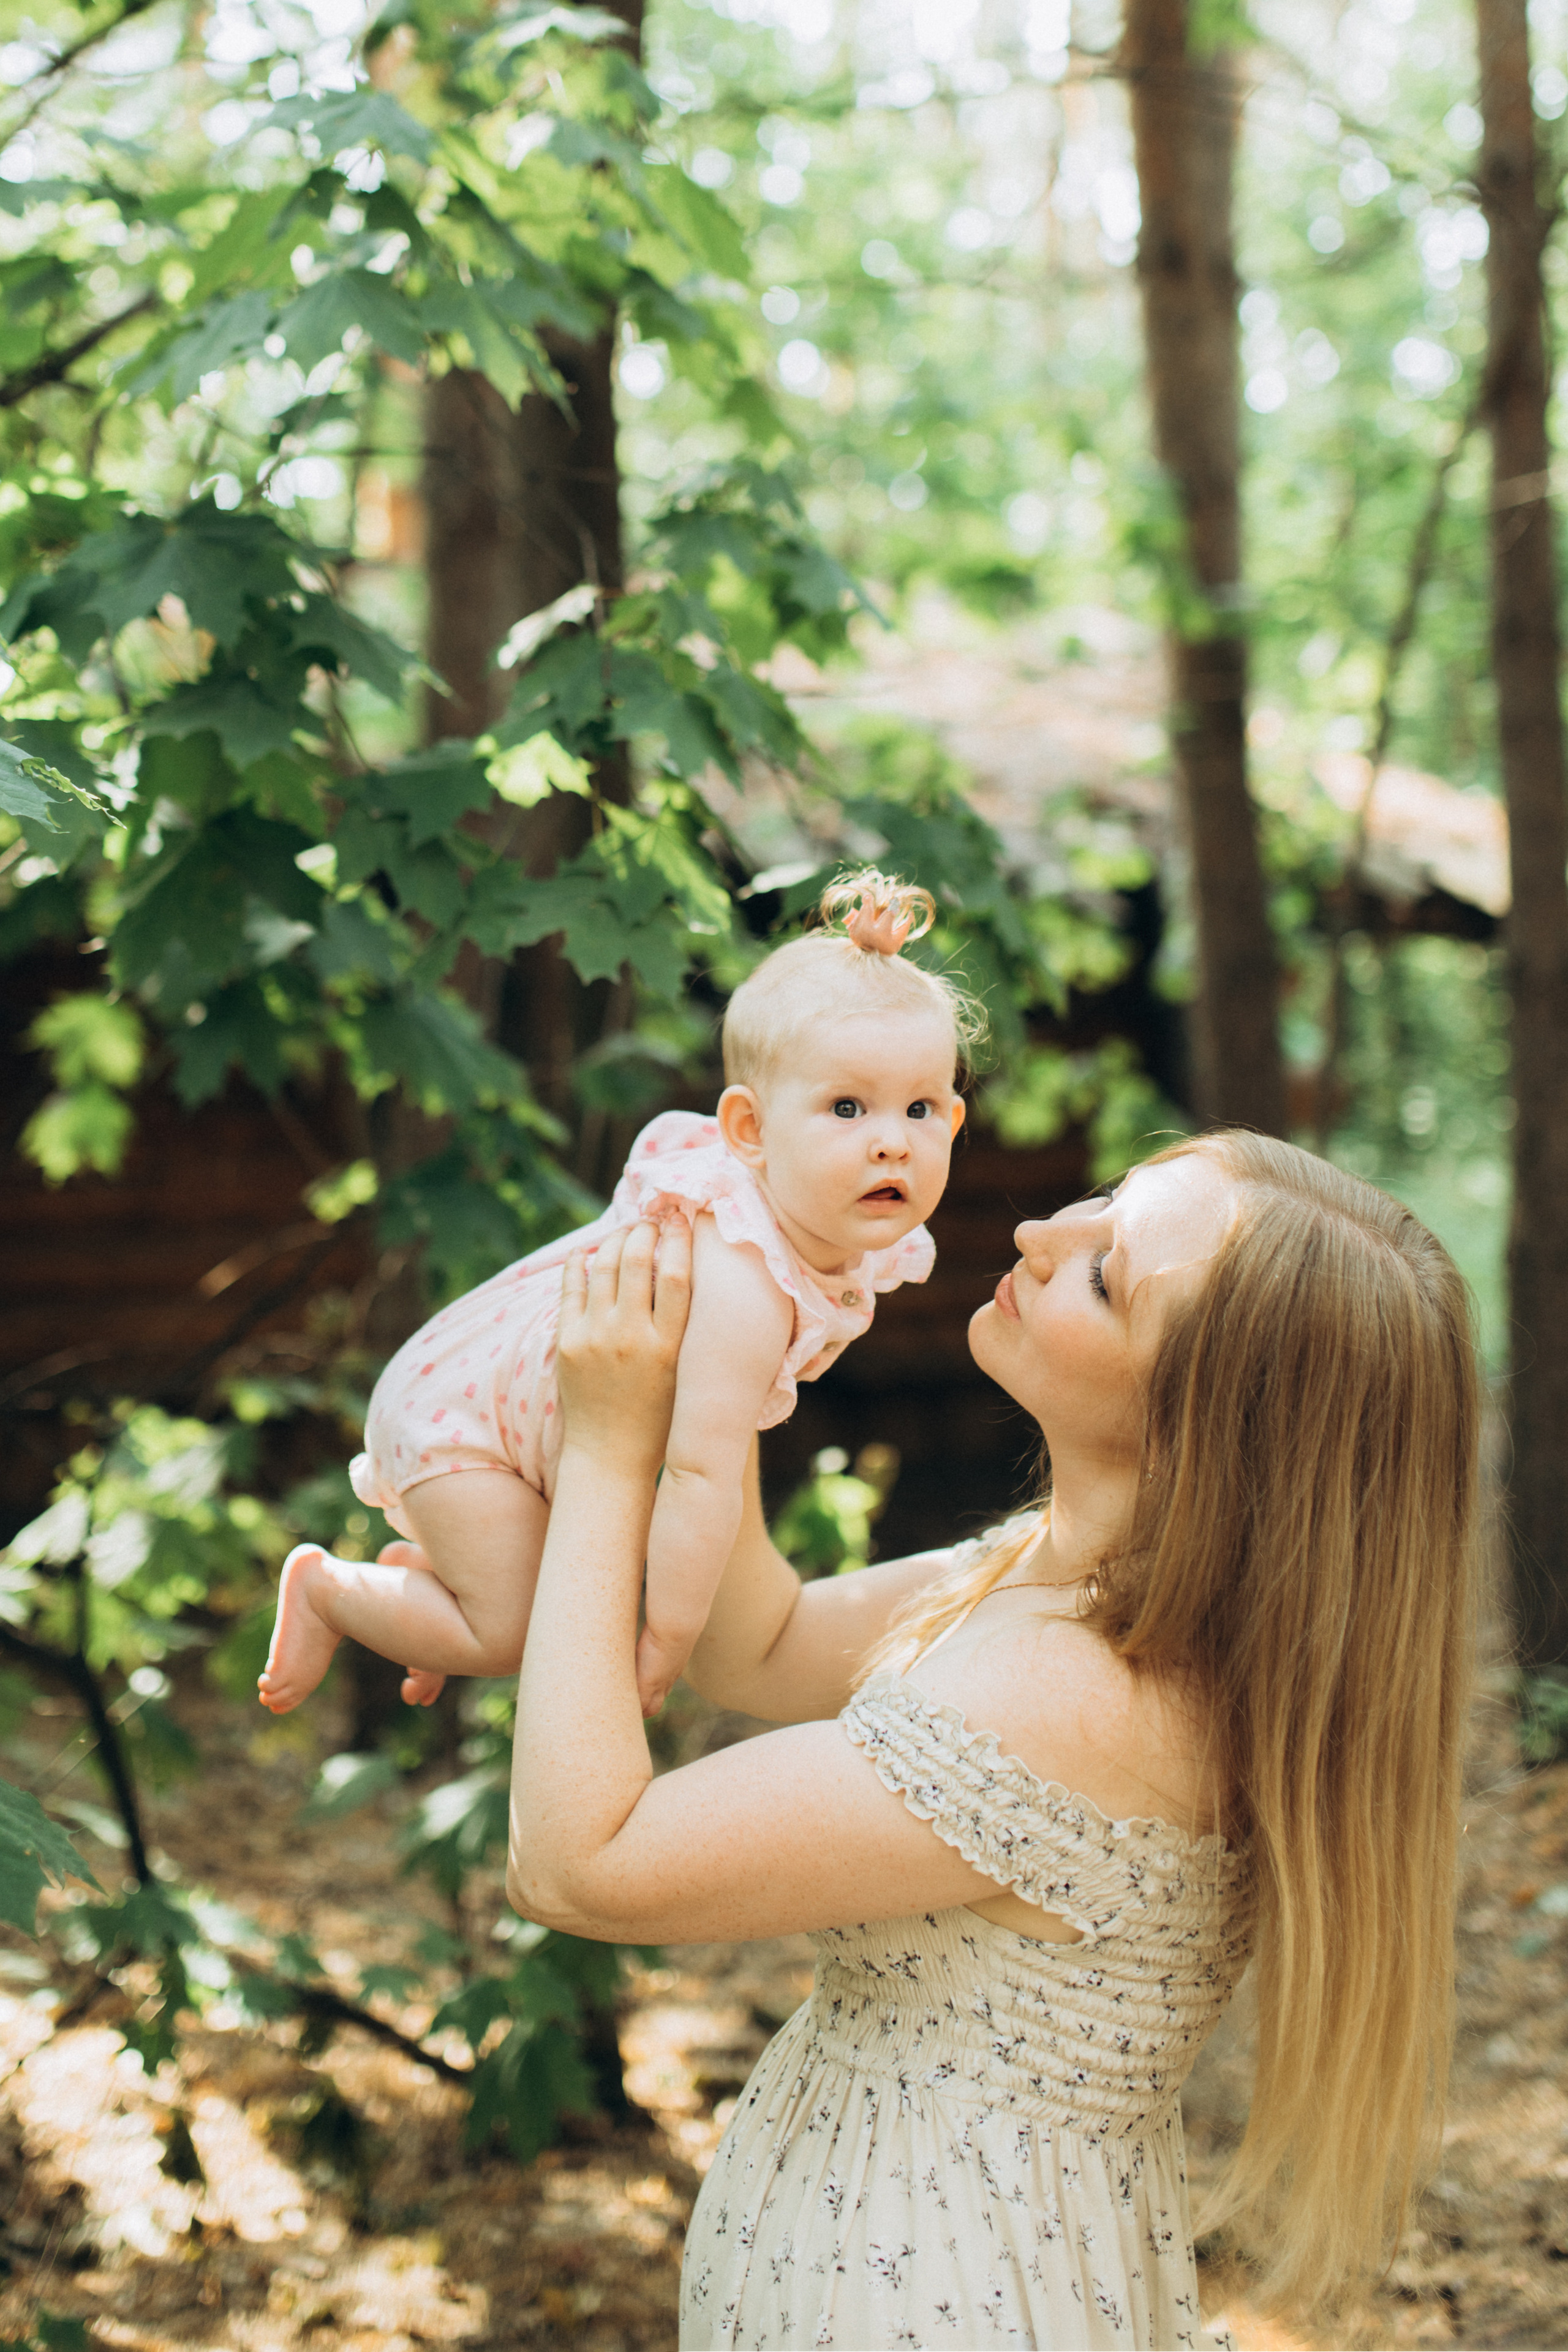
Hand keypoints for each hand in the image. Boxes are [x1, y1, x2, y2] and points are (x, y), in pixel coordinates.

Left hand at [557, 1217, 690, 1478]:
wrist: (610, 1457)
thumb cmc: (660, 1418)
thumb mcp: (686, 1374)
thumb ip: (690, 1330)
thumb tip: (695, 1275)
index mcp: (669, 1346)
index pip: (677, 1274)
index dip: (679, 1237)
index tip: (682, 1218)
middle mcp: (631, 1337)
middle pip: (637, 1259)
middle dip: (644, 1229)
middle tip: (651, 1220)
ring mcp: (595, 1338)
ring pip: (603, 1265)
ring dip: (615, 1238)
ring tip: (625, 1232)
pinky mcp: (568, 1343)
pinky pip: (571, 1288)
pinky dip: (580, 1263)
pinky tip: (587, 1252)